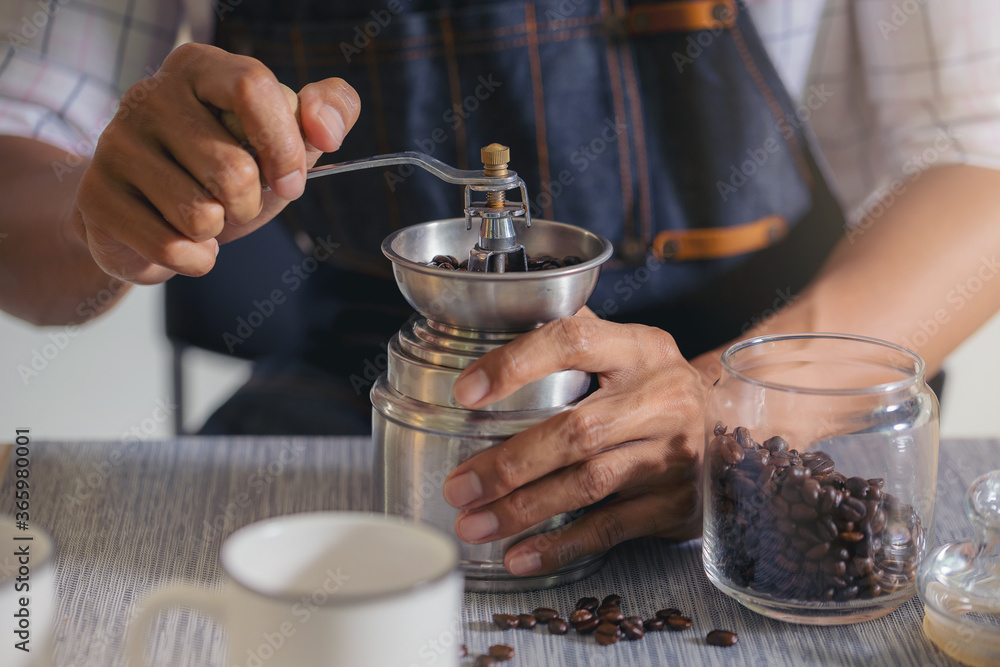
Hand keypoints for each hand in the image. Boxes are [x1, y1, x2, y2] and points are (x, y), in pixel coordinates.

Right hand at [73, 43, 359, 283]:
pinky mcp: (96, 197)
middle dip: (250, 203)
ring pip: (200, 215)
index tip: (290, 181)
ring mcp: (115, 145)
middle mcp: (150, 95)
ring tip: (202, 215)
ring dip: (218, 231)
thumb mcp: (285, 138)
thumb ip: (329, 111)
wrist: (152, 214)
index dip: (284, 146)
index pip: (252, 87)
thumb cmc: (225, 169)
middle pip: (233, 168)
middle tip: (236, 200)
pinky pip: (172, 248)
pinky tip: (182, 241)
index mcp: (200, 68)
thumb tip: (325, 129)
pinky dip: (195, 259)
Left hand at [442, 316, 707, 575]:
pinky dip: (560, 545)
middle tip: (459, 485)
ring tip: (472, 522)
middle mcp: (663, 399)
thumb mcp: (624, 347)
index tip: (466, 392)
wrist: (729, 429)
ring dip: (523, 508)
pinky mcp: (675, 503)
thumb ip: (569, 333)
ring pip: (589, 483)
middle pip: (578, 431)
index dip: (516, 364)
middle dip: (510, 463)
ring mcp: (673, 455)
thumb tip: (486, 320)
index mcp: (641, 348)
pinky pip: (610, 528)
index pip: (574, 340)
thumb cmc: (652, 384)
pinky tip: (518, 555)